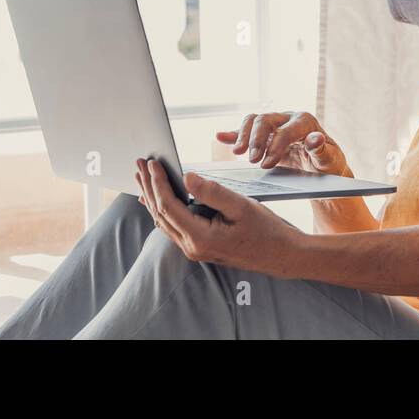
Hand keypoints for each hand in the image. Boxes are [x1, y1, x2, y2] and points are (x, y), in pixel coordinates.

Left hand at [133, 159, 300, 273]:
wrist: (280, 255)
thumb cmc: (265, 230)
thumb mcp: (241, 206)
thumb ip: (212, 192)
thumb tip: (186, 176)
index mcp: (201, 238)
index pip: (169, 206)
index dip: (158, 182)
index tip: (152, 163)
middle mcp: (192, 247)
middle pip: (160, 214)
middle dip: (148, 187)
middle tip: (138, 164)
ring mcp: (194, 250)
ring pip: (163, 221)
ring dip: (152, 197)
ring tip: (142, 176)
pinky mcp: (198, 247)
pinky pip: (173, 226)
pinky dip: (162, 209)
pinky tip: (154, 200)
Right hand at [216, 112, 351, 175]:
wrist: (322, 166)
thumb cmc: (328, 163)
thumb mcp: (331, 160)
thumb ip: (322, 150)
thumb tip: (317, 138)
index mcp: (305, 122)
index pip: (286, 130)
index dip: (276, 146)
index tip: (267, 164)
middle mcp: (288, 119)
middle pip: (266, 120)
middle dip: (257, 139)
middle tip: (252, 160)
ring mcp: (275, 125)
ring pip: (254, 121)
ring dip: (243, 135)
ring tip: (238, 153)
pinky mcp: (264, 135)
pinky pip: (246, 130)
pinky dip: (233, 133)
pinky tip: (220, 137)